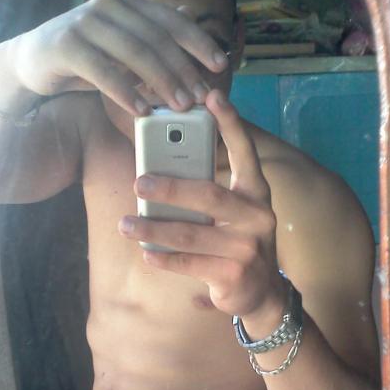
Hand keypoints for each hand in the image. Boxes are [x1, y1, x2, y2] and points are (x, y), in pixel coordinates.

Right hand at [8, 0, 228, 115]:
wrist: (32, 62)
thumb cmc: (85, 59)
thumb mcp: (121, 49)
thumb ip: (149, 41)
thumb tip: (187, 30)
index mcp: (126, 6)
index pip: (170, 21)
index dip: (198, 41)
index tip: (220, 64)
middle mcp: (108, 7)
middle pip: (156, 38)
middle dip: (183, 69)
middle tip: (201, 97)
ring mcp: (85, 23)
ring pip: (133, 53)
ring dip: (161, 82)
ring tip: (180, 106)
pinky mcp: (66, 45)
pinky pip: (103, 72)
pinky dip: (126, 93)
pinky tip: (142, 112)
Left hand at [118, 90, 286, 318]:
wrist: (263, 294)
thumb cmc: (240, 243)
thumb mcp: (234, 215)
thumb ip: (209, 195)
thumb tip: (161, 176)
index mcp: (257, 193)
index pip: (245, 153)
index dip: (231, 124)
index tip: (212, 96)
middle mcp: (258, 216)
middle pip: (210, 195)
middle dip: (171, 187)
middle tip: (139, 182)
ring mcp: (248, 248)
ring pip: (192, 233)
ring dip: (154, 229)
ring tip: (126, 224)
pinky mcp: (234, 275)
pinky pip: (190, 263)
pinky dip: (164, 258)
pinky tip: (146, 253)